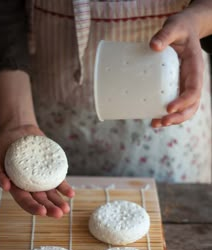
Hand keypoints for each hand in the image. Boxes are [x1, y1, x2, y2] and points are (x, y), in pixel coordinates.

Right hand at [0, 124, 74, 217]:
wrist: (17, 130)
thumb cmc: (3, 147)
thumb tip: (5, 187)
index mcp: (16, 187)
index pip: (25, 201)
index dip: (33, 207)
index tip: (42, 212)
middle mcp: (30, 186)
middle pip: (41, 201)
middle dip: (50, 209)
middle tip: (59, 213)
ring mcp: (42, 179)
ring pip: (51, 194)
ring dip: (59, 202)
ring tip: (66, 209)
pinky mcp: (51, 170)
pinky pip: (59, 181)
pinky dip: (65, 188)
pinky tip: (70, 194)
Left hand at [149, 11, 203, 126]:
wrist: (185, 30)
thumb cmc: (180, 29)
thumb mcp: (175, 27)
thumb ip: (165, 35)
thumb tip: (153, 46)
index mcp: (195, 68)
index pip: (193, 90)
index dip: (183, 101)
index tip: (169, 108)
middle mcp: (192, 80)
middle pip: (191, 105)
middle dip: (179, 117)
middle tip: (162, 122)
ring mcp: (185, 86)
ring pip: (185, 109)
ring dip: (173, 120)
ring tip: (156, 124)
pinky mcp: (176, 87)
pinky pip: (175, 104)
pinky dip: (166, 114)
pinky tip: (153, 119)